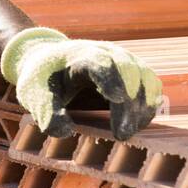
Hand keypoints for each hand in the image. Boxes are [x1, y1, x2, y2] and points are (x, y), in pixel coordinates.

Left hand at [1, 28, 163, 140]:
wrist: (53, 62)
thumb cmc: (45, 79)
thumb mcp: (36, 94)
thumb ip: (46, 111)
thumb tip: (63, 131)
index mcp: (79, 55)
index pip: (99, 63)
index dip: (110, 79)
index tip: (116, 98)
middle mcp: (107, 53)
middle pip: (128, 73)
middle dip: (128, 105)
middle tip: (121, 134)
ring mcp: (125, 61)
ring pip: (146, 80)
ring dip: (141, 109)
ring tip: (125, 132)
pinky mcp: (136, 72)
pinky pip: (151, 88)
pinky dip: (147, 106)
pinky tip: (133, 125)